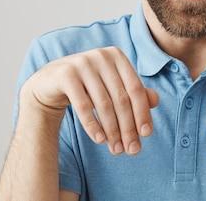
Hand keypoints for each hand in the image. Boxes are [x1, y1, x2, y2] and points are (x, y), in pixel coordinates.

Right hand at [20, 46, 158, 155]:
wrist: (49, 83)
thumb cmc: (87, 86)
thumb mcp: (111, 86)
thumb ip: (133, 92)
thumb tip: (156, 101)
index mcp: (117, 55)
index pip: (135, 88)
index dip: (142, 112)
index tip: (146, 135)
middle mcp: (101, 56)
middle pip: (121, 98)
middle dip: (128, 127)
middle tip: (131, 150)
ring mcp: (82, 63)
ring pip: (103, 104)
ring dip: (112, 130)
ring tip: (116, 149)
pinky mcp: (66, 75)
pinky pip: (83, 106)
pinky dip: (93, 125)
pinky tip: (100, 140)